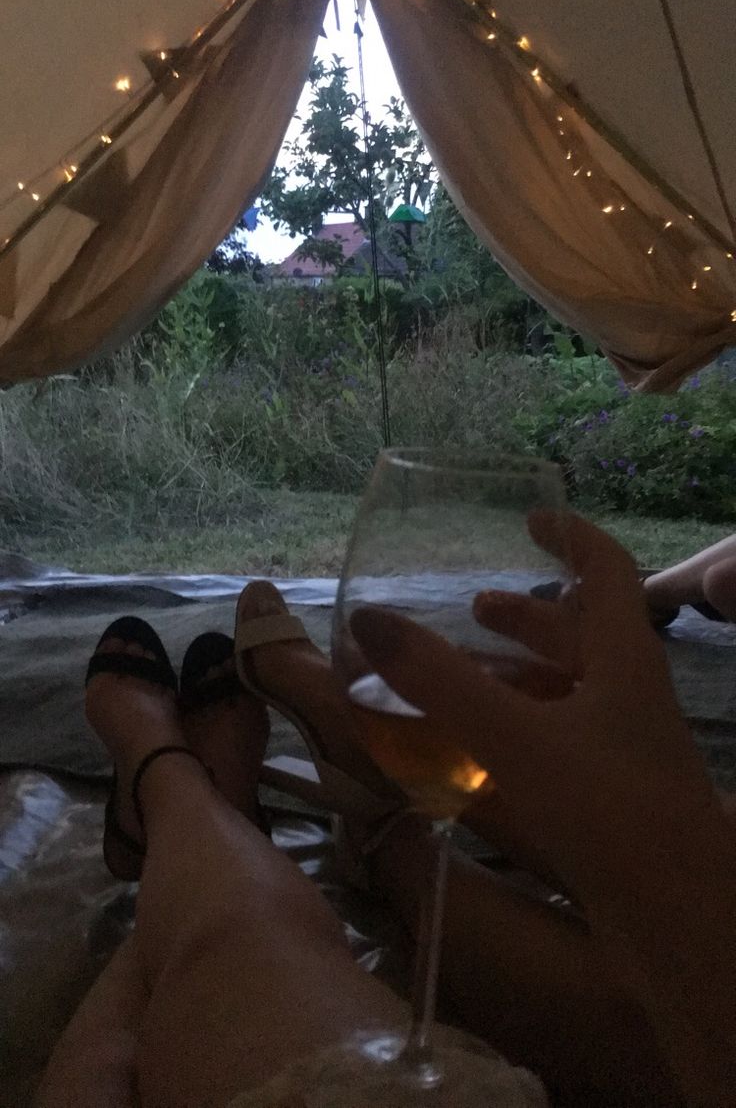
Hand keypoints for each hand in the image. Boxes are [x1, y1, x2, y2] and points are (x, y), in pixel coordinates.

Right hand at [350, 512, 723, 902]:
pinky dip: (520, 730)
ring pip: (572, 691)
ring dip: (520, 674)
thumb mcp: (516, 737)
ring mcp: (627, 750)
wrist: (681, 926)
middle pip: (584, 634)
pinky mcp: (615, 799)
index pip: (607, 569)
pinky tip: (479, 758)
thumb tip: (367, 620)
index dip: (570, 535)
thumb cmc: (610, 813)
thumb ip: (441, 681)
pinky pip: (563, 742)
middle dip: (527, 616)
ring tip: (463, 675)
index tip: (530, 518)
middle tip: (472, 609)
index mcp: (625, 660)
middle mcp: (631, 696)